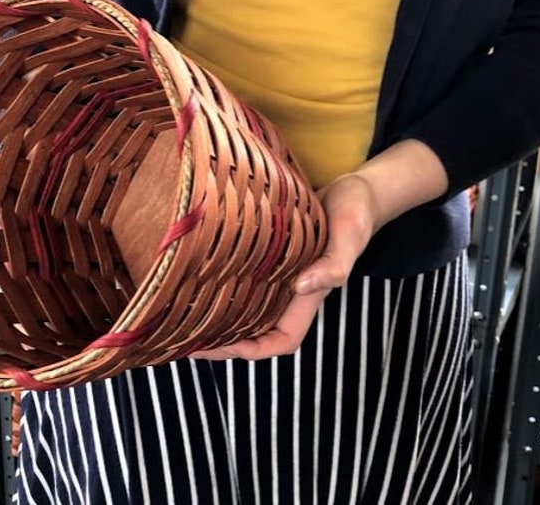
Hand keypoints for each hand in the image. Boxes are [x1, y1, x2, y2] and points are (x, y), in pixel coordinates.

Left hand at [189, 171, 376, 361]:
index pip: (282, 340)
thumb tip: (302, 285)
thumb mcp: (349, 236)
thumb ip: (333, 265)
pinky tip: (201, 272)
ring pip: (246, 304)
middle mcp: (291, 290)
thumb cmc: (355, 213)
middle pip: (255, 329)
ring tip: (183, 311)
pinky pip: (245, 275)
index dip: (252, 350)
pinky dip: (224, 279)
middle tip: (184, 336)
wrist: (353, 189)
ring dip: (219, 312)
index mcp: (309, 296)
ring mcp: (280, 273)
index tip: (219, 346)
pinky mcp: (271, 253)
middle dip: (222, 338)